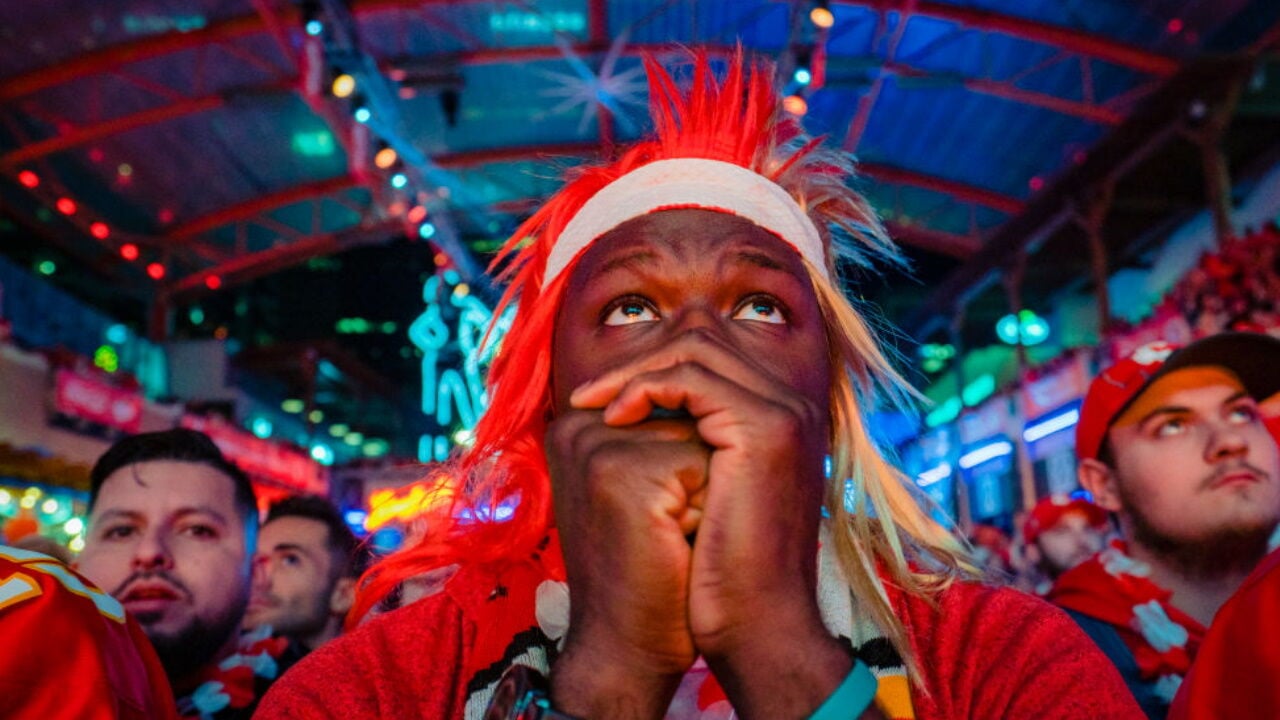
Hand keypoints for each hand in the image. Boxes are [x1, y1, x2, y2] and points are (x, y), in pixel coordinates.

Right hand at [545, 408, 708, 716]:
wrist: (624, 647)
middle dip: (701, 476)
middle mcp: (579, 424)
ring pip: (704, 438)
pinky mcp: (621, 473)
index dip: (689, 468)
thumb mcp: (644, 488)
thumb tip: (718, 390)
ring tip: (669, 537)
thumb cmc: (648, 570)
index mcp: (580, 423)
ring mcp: (596, 446)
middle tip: (662, 533)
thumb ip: (660, 433)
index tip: (655, 518)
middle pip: (692, 417)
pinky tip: (676, 546)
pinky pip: (707, 465)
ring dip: (709, 490)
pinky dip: (709, 509)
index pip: (674, 405)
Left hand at [570, 328, 830, 667]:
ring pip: (693, 350)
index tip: (602, 398)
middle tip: (587, 396)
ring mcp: (782, 413)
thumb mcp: (704, 495)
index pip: (710, 356)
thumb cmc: (722, 574)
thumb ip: (689, 448)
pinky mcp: (764, 428)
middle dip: (637, 362)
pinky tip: (615, 419)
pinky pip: (691, 378)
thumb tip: (632, 416)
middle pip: (702, 341)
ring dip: (633, 373)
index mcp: (780, 419)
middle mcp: (790, 406)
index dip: (652, 367)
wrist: (757, 626)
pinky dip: (645, 389)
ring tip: (593, 407)